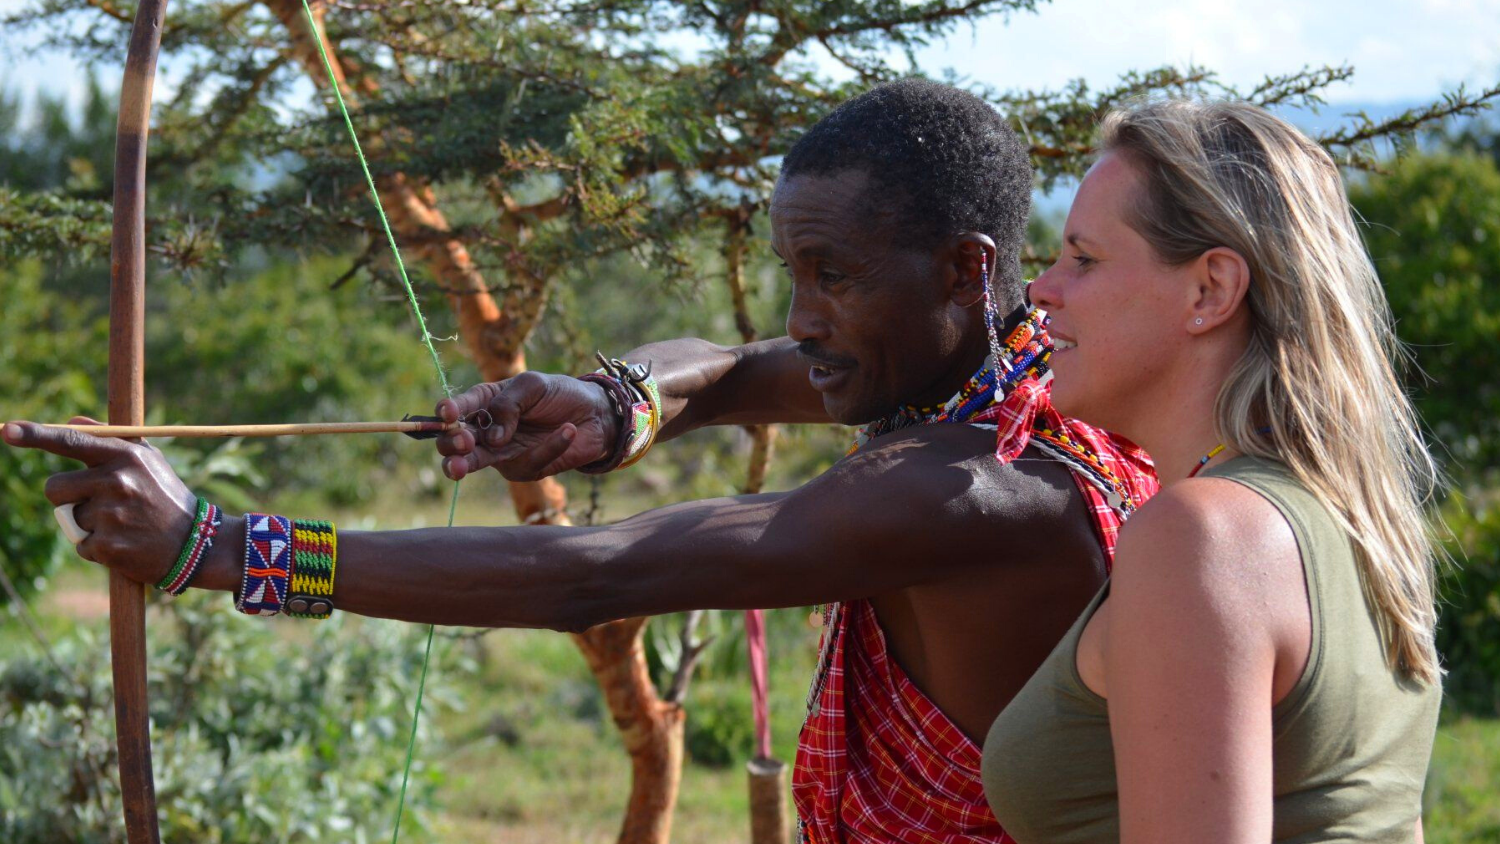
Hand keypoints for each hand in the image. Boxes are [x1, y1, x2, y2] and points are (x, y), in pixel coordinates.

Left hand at [1, 417, 198, 585]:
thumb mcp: (149, 461)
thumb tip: (71, 421)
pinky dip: (97, 547)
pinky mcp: (107, 545)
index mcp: (126, 457)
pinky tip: (124, 543)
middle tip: (98, 503)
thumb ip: (111, 440)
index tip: (6, 430)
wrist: (198, 544)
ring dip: (85, 524)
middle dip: (67, 497)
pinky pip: (80, 545)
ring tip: (121, 524)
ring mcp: (110, 515)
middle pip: (54, 487)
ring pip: (67, 518)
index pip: (72, 442)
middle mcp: (116, 482)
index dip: (35, 435)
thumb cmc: (168, 497)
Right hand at [434, 371, 620, 481]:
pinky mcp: (524, 469)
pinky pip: (528, 464)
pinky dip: (550, 448)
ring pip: (474, 464)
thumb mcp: (533, 386)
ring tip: (460, 465)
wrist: (595, 414)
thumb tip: (493, 438)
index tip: (448, 414)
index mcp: (483, 401)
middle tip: (461, 443)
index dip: (447, 412)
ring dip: (466, 464)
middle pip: (453, 443)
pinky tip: (569, 430)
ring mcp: (501, 453)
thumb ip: (508, 404)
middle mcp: (486, 430)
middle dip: (451, 445)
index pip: (457, 408)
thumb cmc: (559, 394)